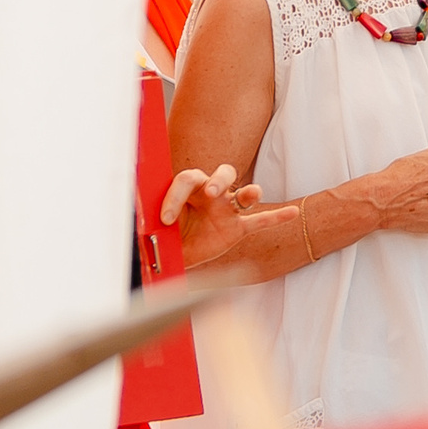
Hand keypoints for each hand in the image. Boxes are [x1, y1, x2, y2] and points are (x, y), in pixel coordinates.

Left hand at [161, 163, 301, 267]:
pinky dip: (277, 217)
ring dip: (248, 192)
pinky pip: (259, 220)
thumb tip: (135, 228)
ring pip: (242, 192)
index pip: (185, 181)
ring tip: (250, 194)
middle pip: (221, 174)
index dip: (174, 198)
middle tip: (209, 192)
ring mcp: (226, 209)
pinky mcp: (237, 228)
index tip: (165, 219)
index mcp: (188, 188)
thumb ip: (150, 223)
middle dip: (217, 181)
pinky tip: (292, 213)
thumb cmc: (166, 234)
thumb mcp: (154, 227)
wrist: (177, 254)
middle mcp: (210, 194)